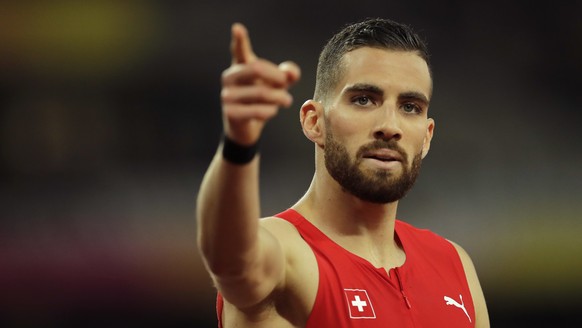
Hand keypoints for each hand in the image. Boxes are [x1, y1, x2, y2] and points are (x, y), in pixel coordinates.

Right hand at [221, 23, 300, 144]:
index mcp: (240, 65)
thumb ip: (287, 74)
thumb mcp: (278, 85)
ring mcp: (227, 95)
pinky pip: (257, 110)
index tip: (238, 28)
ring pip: (261, 92)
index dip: (239, 39)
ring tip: (286, 100)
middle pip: (256, 68)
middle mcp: (230, 77)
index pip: (239, 50)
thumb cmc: (262, 100)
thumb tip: (292, 73)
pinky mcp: (230, 113)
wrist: (246, 128)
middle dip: (277, 77)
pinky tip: (271, 111)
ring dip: (279, 97)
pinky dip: (270, 111)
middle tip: (286, 85)